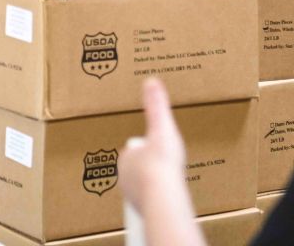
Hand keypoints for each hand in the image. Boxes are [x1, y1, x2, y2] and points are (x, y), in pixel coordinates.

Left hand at [119, 78, 186, 214]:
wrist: (163, 195)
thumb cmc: (161, 161)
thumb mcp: (161, 126)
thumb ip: (156, 105)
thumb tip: (151, 81)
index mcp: (125, 158)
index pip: (134, 152)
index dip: (147, 149)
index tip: (157, 149)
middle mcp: (124, 179)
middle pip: (138, 171)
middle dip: (149, 169)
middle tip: (164, 166)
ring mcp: (133, 197)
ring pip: (143, 188)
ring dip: (153, 186)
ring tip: (167, 183)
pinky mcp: (144, 212)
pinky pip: (151, 204)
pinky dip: (158, 201)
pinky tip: (169, 200)